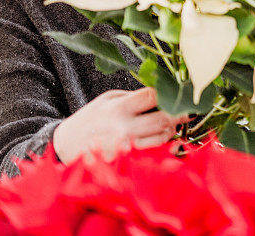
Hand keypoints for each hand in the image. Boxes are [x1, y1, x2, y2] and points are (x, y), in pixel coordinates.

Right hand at [52, 87, 188, 163]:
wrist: (64, 148)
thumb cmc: (89, 120)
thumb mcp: (106, 101)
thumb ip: (133, 97)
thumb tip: (161, 94)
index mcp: (119, 108)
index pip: (153, 96)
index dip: (171, 92)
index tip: (182, 90)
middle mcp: (125, 129)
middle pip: (163, 118)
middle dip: (181, 113)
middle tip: (190, 110)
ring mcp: (127, 149)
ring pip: (163, 139)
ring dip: (173, 131)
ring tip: (175, 125)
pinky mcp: (128, 164)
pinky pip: (155, 155)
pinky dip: (165, 148)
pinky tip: (169, 142)